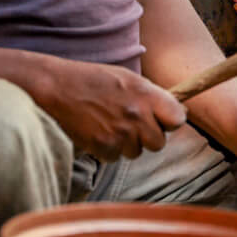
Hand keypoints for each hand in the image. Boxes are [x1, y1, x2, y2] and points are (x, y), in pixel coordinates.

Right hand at [35, 57, 186, 161]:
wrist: (57, 87)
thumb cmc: (94, 80)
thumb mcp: (128, 78)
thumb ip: (153, 96)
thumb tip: (180, 113)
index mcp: (146, 94)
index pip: (177, 119)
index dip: (170, 121)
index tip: (161, 120)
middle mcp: (136, 115)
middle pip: (158, 143)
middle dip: (147, 136)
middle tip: (131, 124)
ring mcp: (120, 133)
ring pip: (136, 152)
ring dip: (126, 143)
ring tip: (109, 123)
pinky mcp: (103, 147)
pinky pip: (115, 157)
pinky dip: (108, 149)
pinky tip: (97, 131)